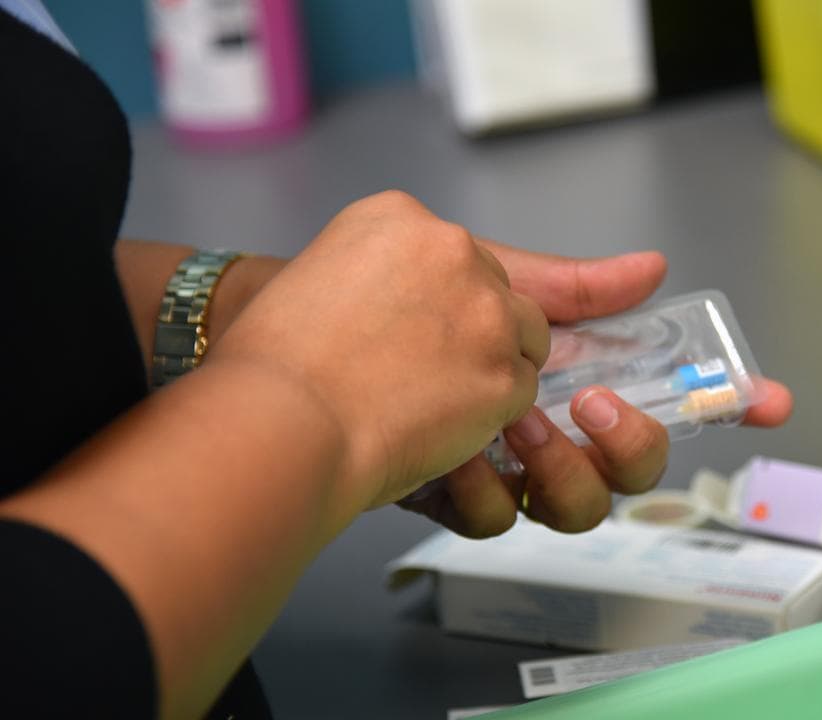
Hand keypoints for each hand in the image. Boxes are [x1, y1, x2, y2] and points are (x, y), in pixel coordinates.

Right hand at [207, 190, 550, 511]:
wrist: (284, 423)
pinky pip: (521, 390)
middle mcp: (452, 249)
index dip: (437, 300)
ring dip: (494, 366)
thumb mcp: (318, 274)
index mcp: (399, 217)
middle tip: (424, 371)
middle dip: (472, 329)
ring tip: (438, 399)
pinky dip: (492, 413)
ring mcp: (487, 311)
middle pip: (496, 288)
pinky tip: (442, 424)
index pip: (452, 254)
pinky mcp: (504, 371)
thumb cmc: (277, 365)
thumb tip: (414, 308)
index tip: (408, 329)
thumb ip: (380, 273)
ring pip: (526, 336)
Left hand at [396, 240, 794, 536]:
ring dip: (553, 464)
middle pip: (635, 466)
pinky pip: (499, 516)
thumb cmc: (390, 313)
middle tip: (587, 407)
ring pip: (576, 506)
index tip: (770, 400)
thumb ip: (574, 288)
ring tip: (503, 426)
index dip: (724, 402)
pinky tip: (440, 456)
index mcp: (568, 375)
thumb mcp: (488, 282)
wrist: (297, 356)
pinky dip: (474, 484)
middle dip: (628, 442)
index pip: (664, 394)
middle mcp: (550, 429)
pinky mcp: (458, 501)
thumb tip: (651, 269)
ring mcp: (507, 469)